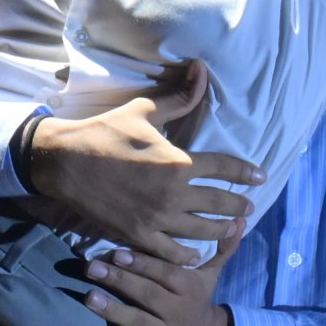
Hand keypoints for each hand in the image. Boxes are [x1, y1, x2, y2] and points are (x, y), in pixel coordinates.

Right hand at [19, 68, 259, 264]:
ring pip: (201, 230)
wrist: (65, 162)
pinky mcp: (138, 234)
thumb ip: (180, 98)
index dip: (247, 172)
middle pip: (219, 203)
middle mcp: (174, 193)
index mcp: (179, 161)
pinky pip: (171, 251)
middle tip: (249, 208)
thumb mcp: (145, 110)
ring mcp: (157, 217)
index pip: (226, 168)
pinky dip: (187, 255)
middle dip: (239, 205)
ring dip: (221, 230)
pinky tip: (196, 253)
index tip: (261, 177)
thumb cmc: (105, 132)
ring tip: (231, 229)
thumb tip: (203, 71)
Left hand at [81, 228, 240, 325]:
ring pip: (139, 321)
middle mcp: (178, 312)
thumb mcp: (210, 276)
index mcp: (189, 289)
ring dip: (113, 310)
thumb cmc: (198, 301)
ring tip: (89, 297)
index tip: (117, 252)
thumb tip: (240, 220)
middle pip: (148, 294)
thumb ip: (220, 248)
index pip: (165, 274)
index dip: (142, 263)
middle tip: (91, 267)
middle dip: (119, 280)